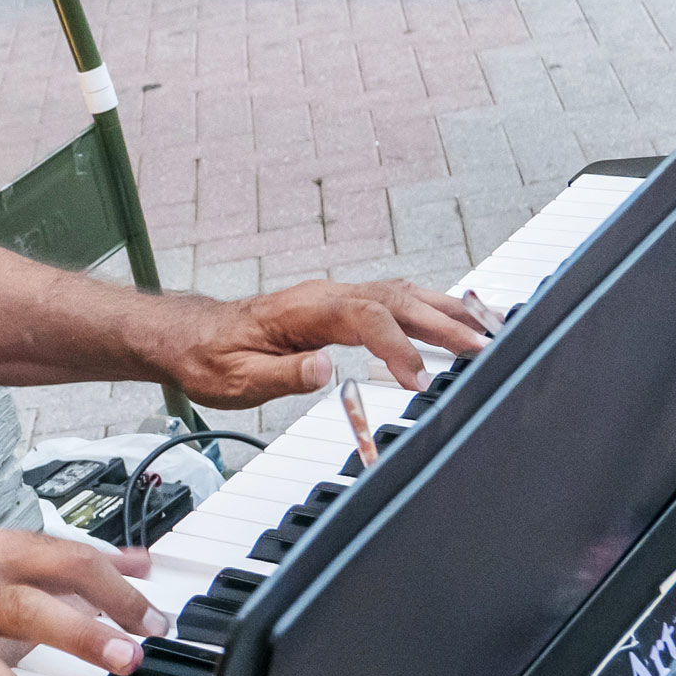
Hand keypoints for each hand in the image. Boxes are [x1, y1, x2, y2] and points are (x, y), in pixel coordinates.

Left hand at [161, 278, 486, 407]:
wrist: (187, 337)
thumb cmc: (208, 358)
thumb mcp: (237, 379)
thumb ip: (283, 375)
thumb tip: (326, 370)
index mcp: (303, 310)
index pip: (366, 319)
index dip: (398, 347)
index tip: (421, 380)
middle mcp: (324, 297)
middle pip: (396, 300)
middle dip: (444, 323)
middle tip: (485, 349)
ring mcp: (332, 299)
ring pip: (399, 295)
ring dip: (444, 311)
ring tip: (488, 330)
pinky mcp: (336, 309)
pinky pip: (391, 301)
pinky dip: (427, 309)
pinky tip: (451, 320)